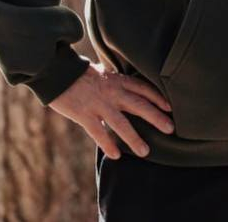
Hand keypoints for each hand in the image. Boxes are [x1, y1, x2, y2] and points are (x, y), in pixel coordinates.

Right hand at [49, 64, 173, 158]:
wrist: (56, 71)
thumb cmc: (78, 73)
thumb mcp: (102, 72)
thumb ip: (114, 81)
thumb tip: (124, 86)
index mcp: (118, 80)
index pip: (144, 89)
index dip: (158, 98)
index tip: (170, 107)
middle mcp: (113, 92)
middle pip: (139, 106)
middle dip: (156, 118)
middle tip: (171, 129)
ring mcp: (99, 104)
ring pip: (121, 124)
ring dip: (134, 138)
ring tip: (145, 151)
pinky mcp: (84, 114)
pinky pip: (99, 132)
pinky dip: (108, 144)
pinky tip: (116, 155)